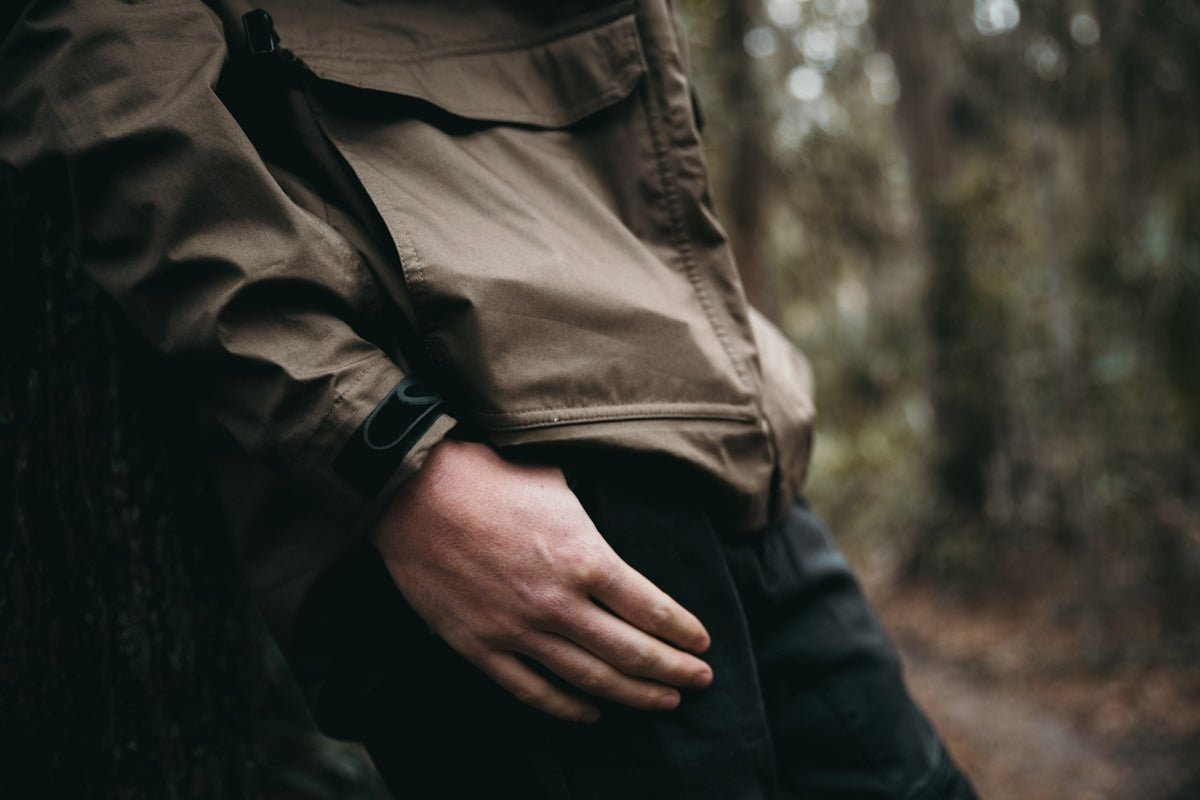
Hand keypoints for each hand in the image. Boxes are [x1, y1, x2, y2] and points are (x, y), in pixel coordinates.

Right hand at [368, 438, 712, 722]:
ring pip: (590, 679)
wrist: (415, 491)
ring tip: (664, 701)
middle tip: (700, 680)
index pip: (651, 607)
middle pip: (631, 651)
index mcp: (584, 557)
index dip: (682, 629)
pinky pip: (532, 691)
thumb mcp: (560, 484)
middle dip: (673, 669)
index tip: (702, 640)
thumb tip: (618, 528)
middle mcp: (558, 602)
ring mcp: (517, 630)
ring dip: (634, 694)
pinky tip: (592, 713)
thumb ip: (592, 522)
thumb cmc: (490, 477)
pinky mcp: (480, 646)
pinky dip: (567, 708)